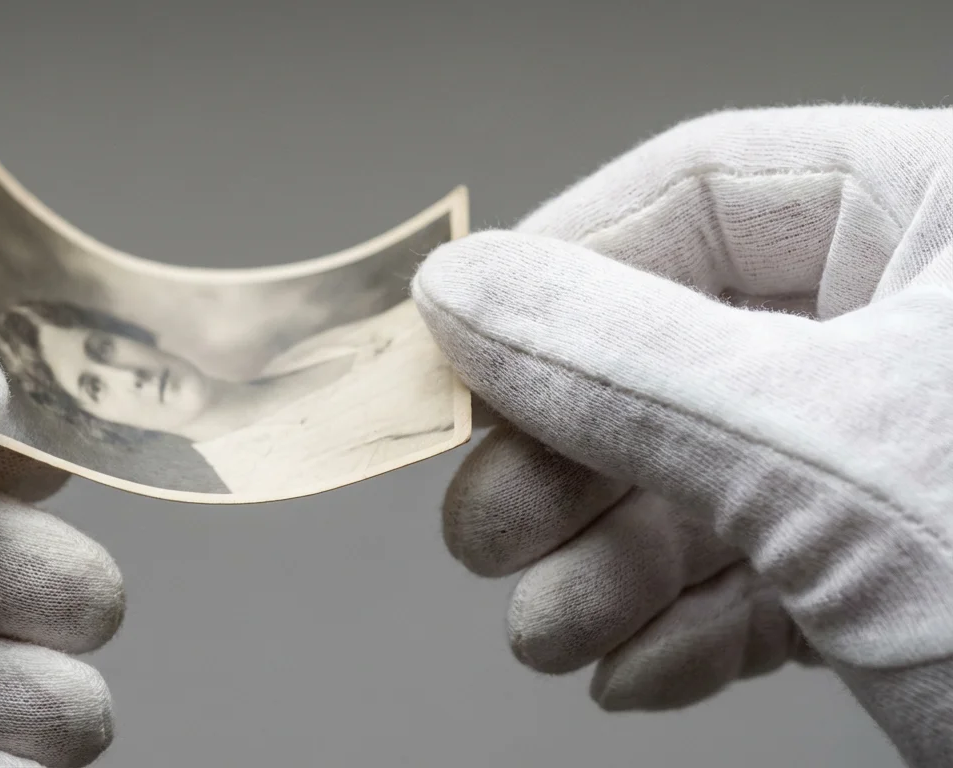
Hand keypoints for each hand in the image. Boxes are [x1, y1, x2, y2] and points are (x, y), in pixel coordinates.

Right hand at [413, 105, 952, 764]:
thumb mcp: (828, 459)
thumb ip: (624, 366)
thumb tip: (469, 296)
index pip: (702, 192)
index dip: (560, 273)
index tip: (459, 357)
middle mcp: (934, 323)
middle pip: (682, 346)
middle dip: (572, 456)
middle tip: (485, 532)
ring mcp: (923, 449)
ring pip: (713, 472)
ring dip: (614, 563)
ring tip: (551, 633)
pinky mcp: (922, 568)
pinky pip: (770, 567)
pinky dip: (689, 624)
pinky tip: (638, 672)